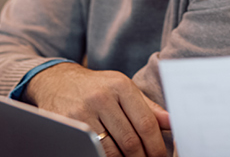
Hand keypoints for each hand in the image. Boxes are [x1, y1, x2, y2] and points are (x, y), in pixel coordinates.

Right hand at [23, 63, 171, 156]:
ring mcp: (83, 112)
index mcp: (120, 86)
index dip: (156, 145)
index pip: (145, 123)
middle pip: (130, 139)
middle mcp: (101, 97)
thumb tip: (173, 122)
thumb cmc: (97, 87)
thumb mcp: (123, 89)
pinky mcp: (69, 124)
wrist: (56, 81)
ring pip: (112, 149)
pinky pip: (94, 149)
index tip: (161, 156)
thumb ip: (148, 107)